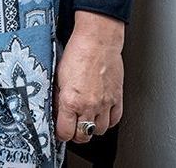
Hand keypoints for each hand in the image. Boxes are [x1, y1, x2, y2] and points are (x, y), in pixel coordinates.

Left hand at [54, 10, 124, 144]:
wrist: (98, 39)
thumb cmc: (78, 51)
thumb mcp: (58, 74)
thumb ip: (58, 96)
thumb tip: (57, 110)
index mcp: (71, 100)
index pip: (65, 132)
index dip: (61, 133)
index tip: (60, 128)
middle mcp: (89, 105)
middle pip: (83, 136)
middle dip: (75, 133)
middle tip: (72, 125)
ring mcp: (105, 103)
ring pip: (99, 131)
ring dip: (92, 127)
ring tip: (87, 117)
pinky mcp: (117, 98)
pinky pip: (115, 120)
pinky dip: (108, 120)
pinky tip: (101, 113)